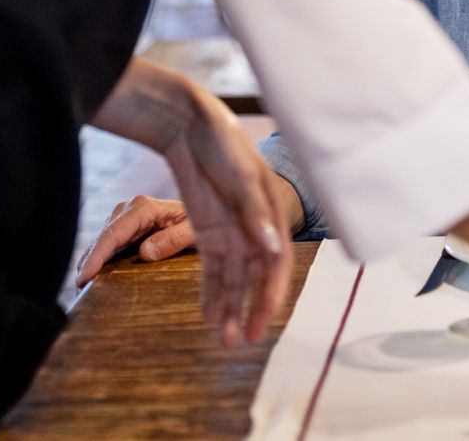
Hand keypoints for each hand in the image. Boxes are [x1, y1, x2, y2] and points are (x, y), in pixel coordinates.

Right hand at [75, 194, 194, 285]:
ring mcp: (124, 218)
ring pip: (101, 243)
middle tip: (79, 292)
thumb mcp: (195, 231)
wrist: (207, 213)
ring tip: (82, 290)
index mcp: (144, 208)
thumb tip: (144, 253)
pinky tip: (93, 279)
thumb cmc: (204, 222)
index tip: (84, 277)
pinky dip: (98, 262)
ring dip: (90, 265)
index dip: (96, 256)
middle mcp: (129, 209)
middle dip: (87, 264)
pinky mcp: (125, 228)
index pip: (112, 234)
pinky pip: (107, 246)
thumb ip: (174, 239)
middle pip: (101, 239)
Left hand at [167, 104, 296, 346]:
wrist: (192, 126)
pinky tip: (207, 315)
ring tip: (220, 338)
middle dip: (249, 309)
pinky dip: (210, 292)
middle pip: (255, 278)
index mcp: (270, 214)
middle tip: (239, 341)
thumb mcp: (243, 176)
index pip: (276, 263)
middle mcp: (254, 229)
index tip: (261, 320)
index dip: (270, 293)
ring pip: (233, 279)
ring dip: (228, 307)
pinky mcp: (209, 232)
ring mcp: (231, 232)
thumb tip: (269, 248)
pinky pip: (211, 269)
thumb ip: (255, 212)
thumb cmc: (226, 144)